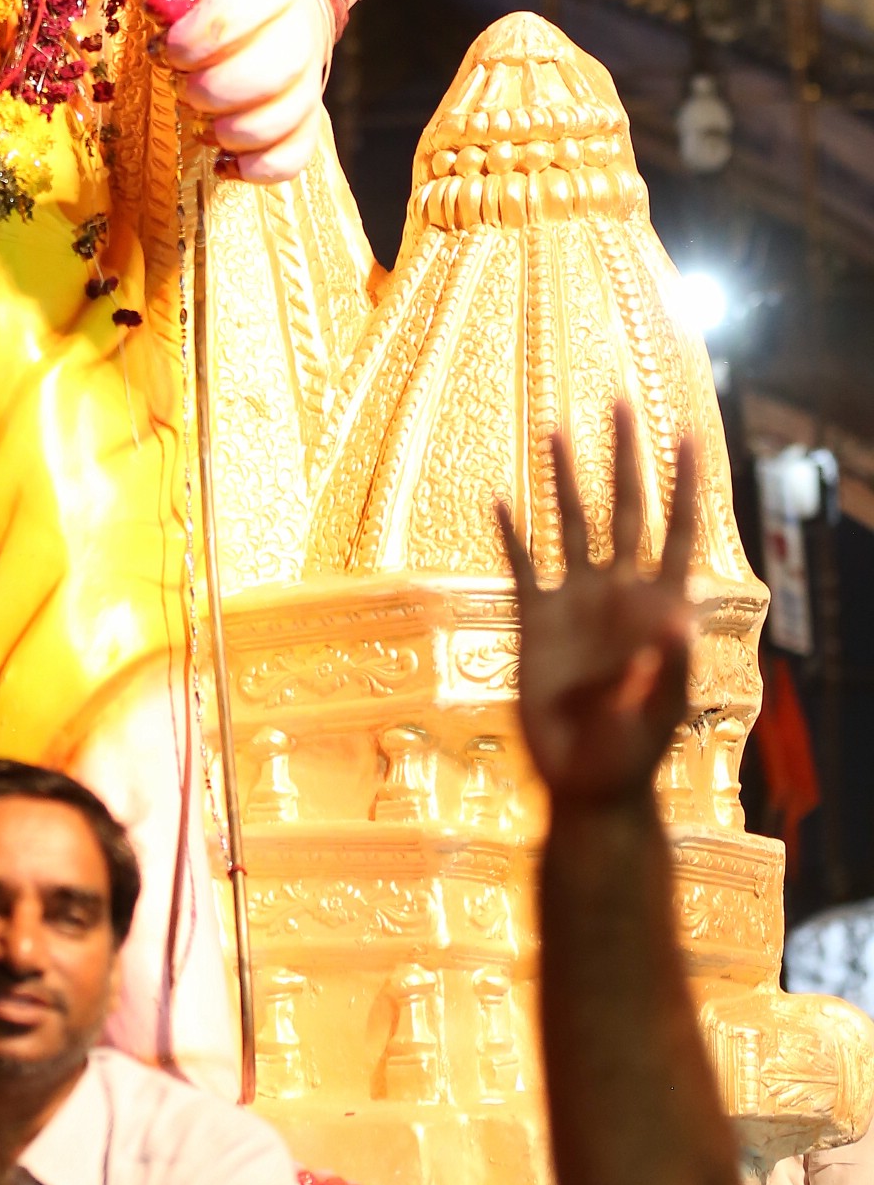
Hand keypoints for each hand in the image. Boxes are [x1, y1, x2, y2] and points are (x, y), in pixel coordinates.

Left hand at [144, 0, 330, 182]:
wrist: (287, 3)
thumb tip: (160, 10)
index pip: (231, 19)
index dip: (188, 43)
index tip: (167, 50)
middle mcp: (297, 37)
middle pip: (261, 77)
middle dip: (207, 92)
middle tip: (184, 87)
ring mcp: (308, 84)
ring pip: (277, 124)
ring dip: (226, 132)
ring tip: (202, 122)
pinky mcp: (308, 122)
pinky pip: (292, 158)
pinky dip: (254, 168)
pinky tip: (225, 162)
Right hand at [499, 405, 698, 806]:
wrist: (585, 784)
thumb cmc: (632, 755)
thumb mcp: (658, 714)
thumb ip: (668, 667)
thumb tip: (678, 619)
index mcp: (657, 608)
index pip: (675, 532)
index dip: (683, 485)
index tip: (685, 432)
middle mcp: (617, 592)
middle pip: (623, 509)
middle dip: (624, 455)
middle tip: (619, 400)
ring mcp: (575, 603)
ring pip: (570, 524)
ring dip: (564, 477)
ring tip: (555, 429)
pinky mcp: (536, 622)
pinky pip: (521, 566)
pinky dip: (511, 532)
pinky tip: (499, 499)